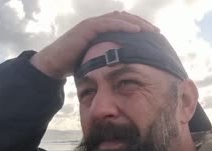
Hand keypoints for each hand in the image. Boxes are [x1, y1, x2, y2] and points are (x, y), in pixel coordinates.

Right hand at [30, 11, 158, 79]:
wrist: (54, 66)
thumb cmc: (74, 65)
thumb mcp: (97, 63)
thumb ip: (109, 61)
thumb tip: (125, 71)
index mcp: (102, 32)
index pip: (125, 25)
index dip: (139, 29)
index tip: (154, 38)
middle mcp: (98, 25)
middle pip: (125, 19)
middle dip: (142, 24)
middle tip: (157, 32)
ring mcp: (93, 25)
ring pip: (119, 18)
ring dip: (136, 23)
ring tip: (150, 30)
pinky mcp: (88, 28)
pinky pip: (109, 23)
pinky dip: (124, 26)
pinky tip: (136, 31)